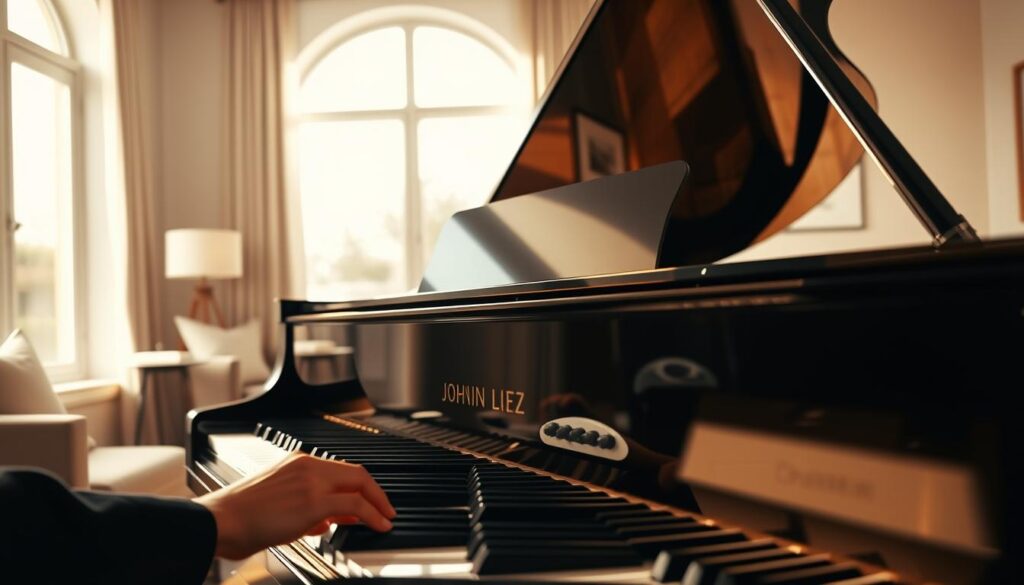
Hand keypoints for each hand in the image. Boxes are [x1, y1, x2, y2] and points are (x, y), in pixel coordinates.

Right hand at [193, 453, 395, 558]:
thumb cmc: (240, 517)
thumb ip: (307, 511)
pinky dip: (372, 514)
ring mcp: (311, 481)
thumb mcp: (280, 507)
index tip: (370, 501)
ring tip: (385, 518)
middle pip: (356, 473)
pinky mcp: (313, 500)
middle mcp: (307, 465)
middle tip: (386, 509)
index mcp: (298, 462)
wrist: (220, 520)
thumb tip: (328, 520)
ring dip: (378, 504)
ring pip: (359, 485)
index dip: (361, 487)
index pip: (340, 470)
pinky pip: (354, 505)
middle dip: (376, 493)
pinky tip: (378, 525)